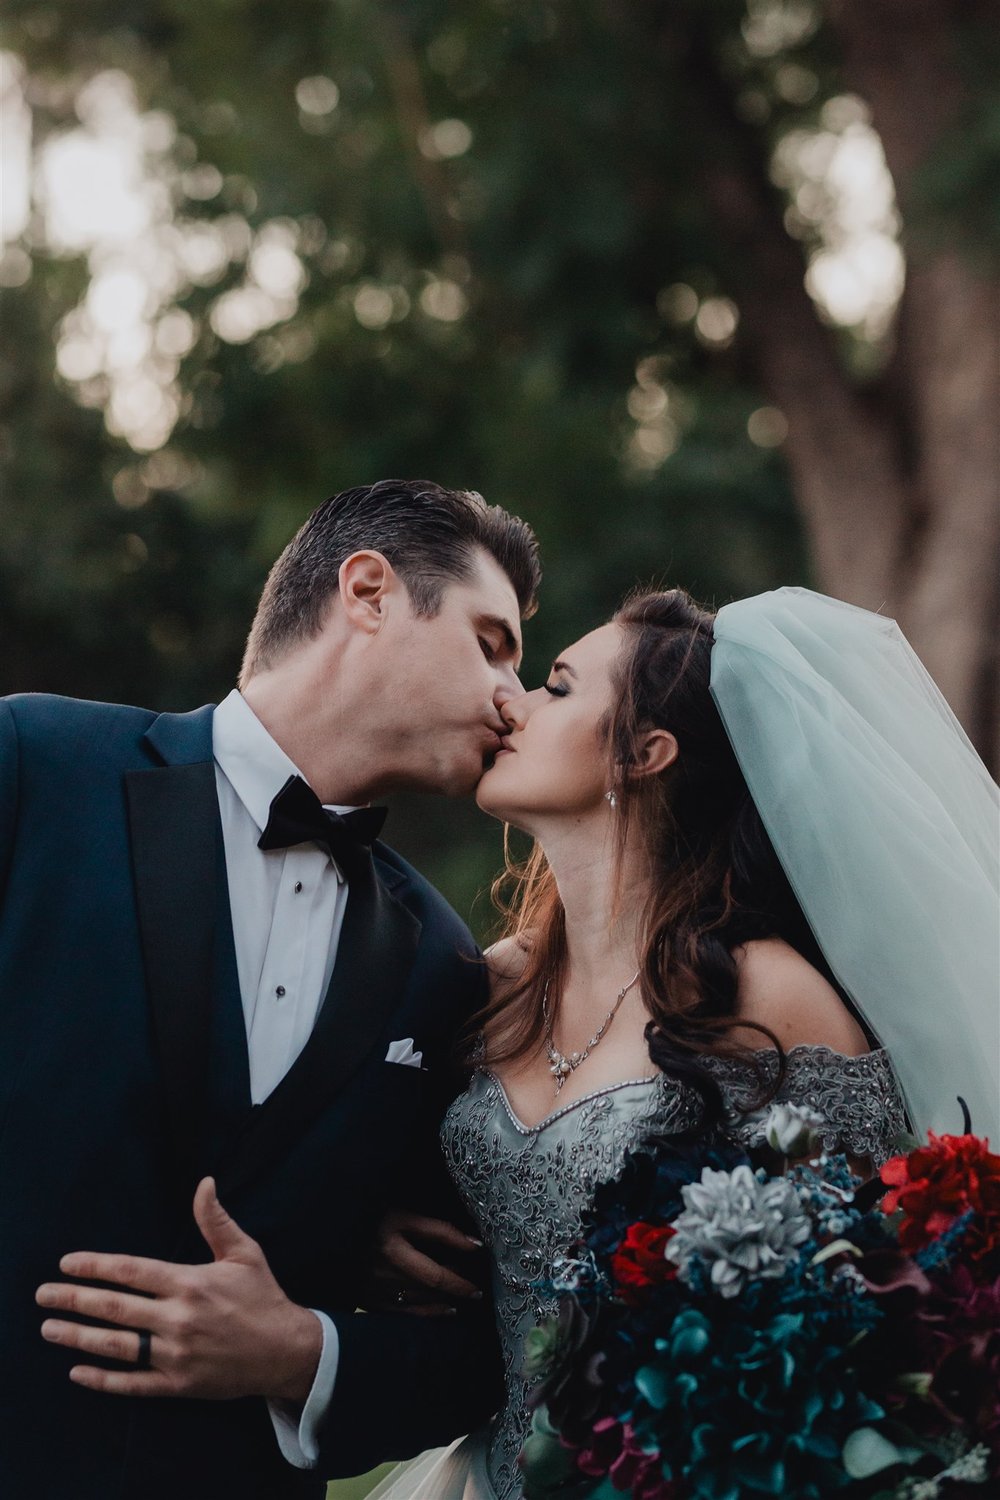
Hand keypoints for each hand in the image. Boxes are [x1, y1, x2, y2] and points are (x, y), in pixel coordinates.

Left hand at [35, 1177, 321, 1401]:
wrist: (286, 1350)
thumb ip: (216, 1220)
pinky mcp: (178, 1384)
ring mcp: (176, 1354)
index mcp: (190, 1282)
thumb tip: (204, 1183)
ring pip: (116, 1346)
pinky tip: (77, 1372)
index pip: (131, 1271)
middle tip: (42, 1295)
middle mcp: (178, 1318)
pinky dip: (102, 1381)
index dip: (95, 1266)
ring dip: (78, 1337)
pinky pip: (132, 1384)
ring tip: (49, 1329)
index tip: (67, 1263)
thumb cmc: (263, 1296)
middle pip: (114, 1308)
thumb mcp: (244, 1252)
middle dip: (74, 1299)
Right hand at [370, 1209, 484, 1315]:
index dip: (460, 1265)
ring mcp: (375, 1288)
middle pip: (430, 1284)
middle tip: (478, 1287)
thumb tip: (474, 1243)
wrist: (332, 1235)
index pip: (435, 1263)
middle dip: (457, 1286)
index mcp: (391, 1242)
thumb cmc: (372, 1220)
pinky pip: (405, 1313)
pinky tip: (446, 1310)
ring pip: (420, 1300)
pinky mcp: (368, 1300)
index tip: (481, 1259)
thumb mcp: (402, 1216)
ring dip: (446, 1300)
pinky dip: (429, 1313)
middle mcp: (383, 1268)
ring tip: (467, 1297)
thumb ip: (437, 1230)